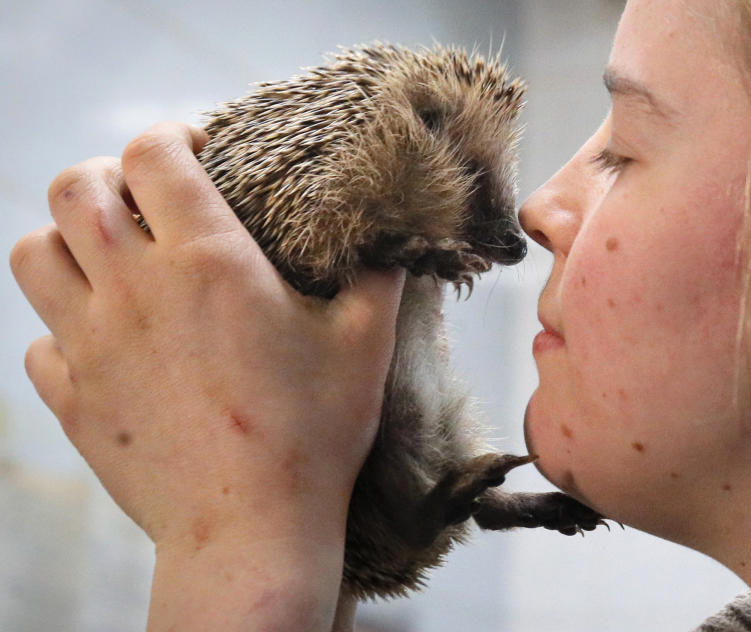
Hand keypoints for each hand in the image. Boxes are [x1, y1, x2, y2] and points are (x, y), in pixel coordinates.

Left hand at [11, 122, 403, 629]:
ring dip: (67, 243)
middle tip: (146, 200)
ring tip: (111, 261)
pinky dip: (64, 328)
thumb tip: (395, 240)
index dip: (170, 136)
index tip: (196, 150)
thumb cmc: (314, 433)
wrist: (250, 530)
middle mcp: (134, 289)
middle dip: (105, 177)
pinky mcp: (72, 397)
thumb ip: (379, 276)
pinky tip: (108, 344)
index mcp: (206, 261)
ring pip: (32, 255)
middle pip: (72, 189)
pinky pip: (40, 340)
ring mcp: (91, 344)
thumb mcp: (366, 343)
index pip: (153, 153)